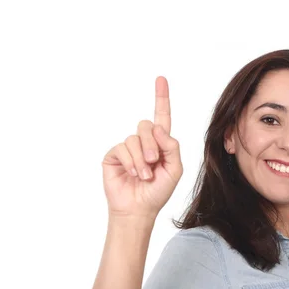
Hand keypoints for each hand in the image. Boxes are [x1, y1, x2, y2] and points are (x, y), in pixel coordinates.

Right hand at [101, 76, 182, 218]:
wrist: (139, 209)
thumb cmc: (157, 191)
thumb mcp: (174, 169)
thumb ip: (171, 146)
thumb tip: (158, 128)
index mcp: (160, 143)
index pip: (161, 116)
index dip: (161, 98)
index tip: (161, 79)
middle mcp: (143, 142)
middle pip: (147, 125)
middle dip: (152, 144)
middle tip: (153, 162)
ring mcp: (127, 148)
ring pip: (135, 138)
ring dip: (142, 159)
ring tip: (144, 175)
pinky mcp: (113, 155)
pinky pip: (122, 148)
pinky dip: (131, 162)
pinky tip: (133, 174)